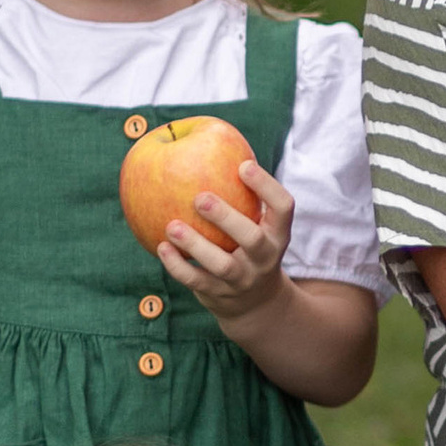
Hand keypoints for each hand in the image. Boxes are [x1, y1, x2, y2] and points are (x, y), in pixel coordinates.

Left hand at [159, 162, 295, 330]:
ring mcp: (243, 280)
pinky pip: (196, 281)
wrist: (256, 304)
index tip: (243, 165)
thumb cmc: (249, 247)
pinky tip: (161, 247)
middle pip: (252, 238)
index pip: (284, 208)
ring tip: (173, 226)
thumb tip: (208, 141)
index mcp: (278, 234)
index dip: (266, 186)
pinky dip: (177, 266)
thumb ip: (241, 195)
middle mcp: (265, 257)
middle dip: (227, 218)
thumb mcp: (258, 224)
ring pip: (222, 265)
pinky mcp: (220, 295)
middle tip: (200, 197)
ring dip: (196, 245)